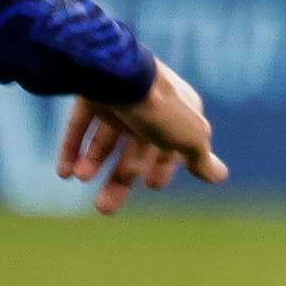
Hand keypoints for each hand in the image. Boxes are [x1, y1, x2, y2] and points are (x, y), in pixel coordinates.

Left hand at [59, 59, 227, 215]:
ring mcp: (118, 99)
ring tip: (82, 178)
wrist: (119, 77)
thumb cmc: (161, 110)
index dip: (161, 167)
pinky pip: (80, 125)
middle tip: (104, 208)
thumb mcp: (189, 138)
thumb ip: (200, 158)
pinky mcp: (90, 95)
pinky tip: (66, 171)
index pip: (170, 145)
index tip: (150, 184)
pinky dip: (72, 148)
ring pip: (105, 139)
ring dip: (93, 161)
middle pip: (134, 149)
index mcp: (177, 111)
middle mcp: (148, 105)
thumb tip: (220, 176)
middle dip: (119, 179)